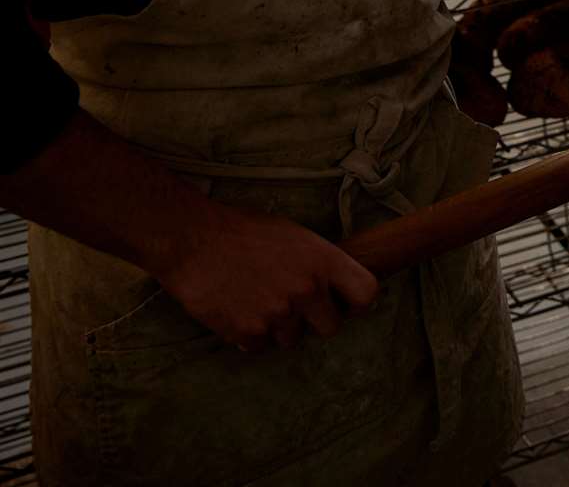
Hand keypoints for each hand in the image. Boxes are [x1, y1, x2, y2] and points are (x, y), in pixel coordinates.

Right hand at [150, 202, 379, 351]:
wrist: (193, 239)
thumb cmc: (244, 232)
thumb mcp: (295, 236)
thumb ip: (318, 263)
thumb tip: (335, 286)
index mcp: (323, 260)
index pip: (366, 294)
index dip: (357, 304)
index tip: (345, 304)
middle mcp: (306, 289)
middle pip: (331, 328)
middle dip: (314, 321)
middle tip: (293, 306)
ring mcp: (278, 312)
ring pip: (292, 340)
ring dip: (278, 328)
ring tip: (257, 300)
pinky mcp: (248, 331)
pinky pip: (259, 346)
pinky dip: (249, 334)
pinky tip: (237, 309)